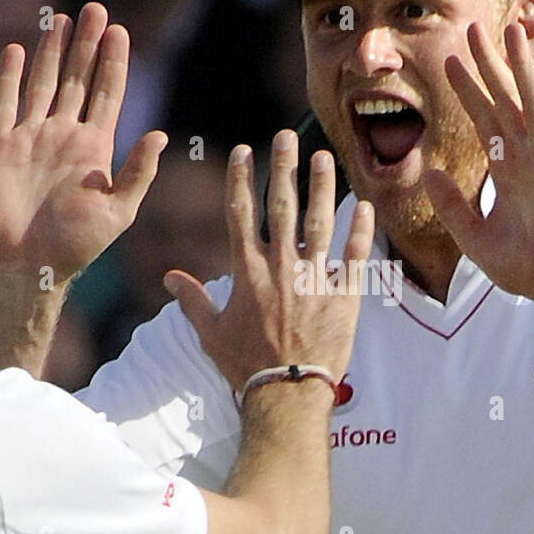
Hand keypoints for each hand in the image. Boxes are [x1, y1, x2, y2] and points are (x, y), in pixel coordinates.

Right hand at [0, 2, 166, 285]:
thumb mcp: (118, 210)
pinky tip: (18, 49)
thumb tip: (161, 135)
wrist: (28, 265)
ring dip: (51, 51)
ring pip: (43, 83)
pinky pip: (5, 104)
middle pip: (77, 79)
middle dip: (86, 45)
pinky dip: (10, 77)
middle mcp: (64, 136)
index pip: (108, 94)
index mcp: (95, 148)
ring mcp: (32, 138)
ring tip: (60, 18)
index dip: (114, 63)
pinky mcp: (1, 146)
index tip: (121, 31)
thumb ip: (138, 172)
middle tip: (96, 9)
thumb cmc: (77, 246)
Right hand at [164, 129, 374, 391]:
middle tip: (288, 139)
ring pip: (320, 224)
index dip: (241, 179)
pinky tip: (364, 206)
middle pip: (281, 207)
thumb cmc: (246, 366)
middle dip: (284, 169)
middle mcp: (280, 268)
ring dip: (322, 188)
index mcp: (246, 272)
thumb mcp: (211, 334)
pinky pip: (354, 257)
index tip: (244, 151)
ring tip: (326, 158)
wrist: (286, 394)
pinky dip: (360, 231)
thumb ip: (193, 300)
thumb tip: (169, 279)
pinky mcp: (343, 297)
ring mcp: (313, 280)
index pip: (241, 214)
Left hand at [423, 21, 533, 317]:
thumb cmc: (522, 266)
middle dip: (490, 64)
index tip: (449, 61)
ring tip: (512, 30)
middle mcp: (525, 158)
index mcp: (505, 170)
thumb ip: (452, 207)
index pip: (482, 119)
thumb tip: (431, 174)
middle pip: (504, 99)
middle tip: (474, 28)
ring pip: (530, 103)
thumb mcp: (473, 236)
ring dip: (521, 67)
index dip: (467, 90)